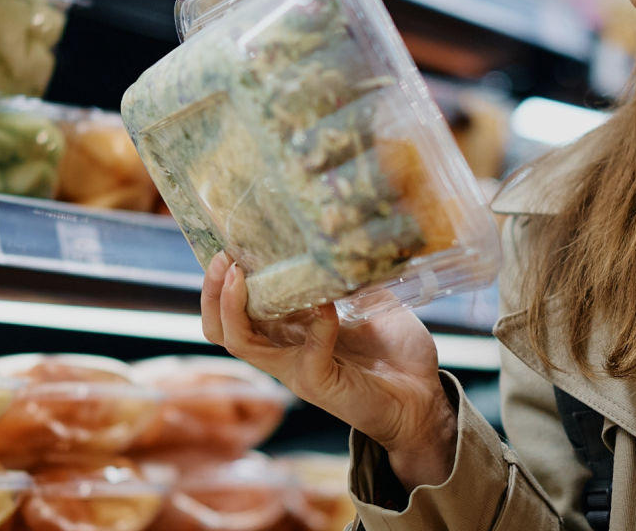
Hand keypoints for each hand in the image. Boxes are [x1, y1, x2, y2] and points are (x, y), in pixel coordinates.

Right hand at [201, 253, 457, 486]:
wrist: (422, 398)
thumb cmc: (394, 352)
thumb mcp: (370, 302)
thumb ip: (352, 277)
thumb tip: (348, 238)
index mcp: (289, 331)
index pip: (236, 311)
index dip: (222, 283)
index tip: (227, 245)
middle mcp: (283, 351)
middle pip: (221, 329)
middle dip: (213, 293)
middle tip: (222, 259)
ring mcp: (297, 369)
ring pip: (241, 343)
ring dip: (234, 308)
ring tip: (239, 275)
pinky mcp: (320, 383)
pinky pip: (306, 354)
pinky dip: (315, 325)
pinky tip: (324, 305)